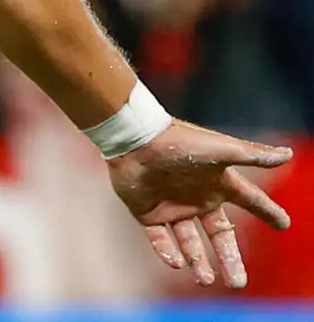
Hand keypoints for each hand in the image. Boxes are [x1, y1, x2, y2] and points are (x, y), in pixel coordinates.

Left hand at [109, 120, 293, 287]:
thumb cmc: (180, 141)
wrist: (135, 139)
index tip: (283, 224)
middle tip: (238, 284)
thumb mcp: (222, 150)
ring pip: (189, 242)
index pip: (250, 200)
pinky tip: (177, 263)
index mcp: (218, 182)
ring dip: (198, 261)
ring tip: (206, 280)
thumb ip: (254, 155)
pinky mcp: (147, 211)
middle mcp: (197, 197)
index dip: (267, 211)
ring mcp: (172, 206)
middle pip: (219, 235)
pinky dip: (167, 251)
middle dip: (230, 259)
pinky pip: (159, 238)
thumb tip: (288, 155)